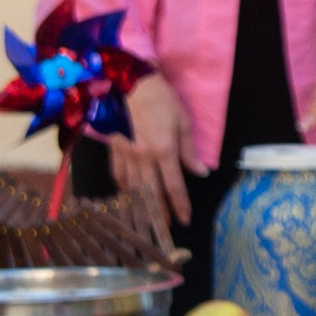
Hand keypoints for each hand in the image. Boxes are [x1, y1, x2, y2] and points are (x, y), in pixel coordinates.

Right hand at [111, 72, 199, 228]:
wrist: (131, 84)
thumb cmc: (162, 100)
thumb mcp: (183, 123)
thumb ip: (189, 152)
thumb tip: (201, 173)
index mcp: (164, 150)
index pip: (174, 186)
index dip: (180, 206)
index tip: (185, 220)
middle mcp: (143, 157)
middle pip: (151, 194)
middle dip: (159, 215)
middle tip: (165, 231)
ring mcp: (126, 154)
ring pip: (133, 189)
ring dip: (140, 208)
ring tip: (146, 223)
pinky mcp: (114, 149)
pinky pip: (118, 175)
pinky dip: (123, 190)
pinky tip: (127, 198)